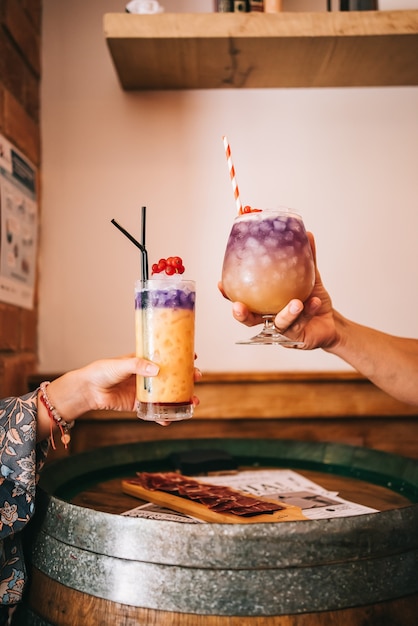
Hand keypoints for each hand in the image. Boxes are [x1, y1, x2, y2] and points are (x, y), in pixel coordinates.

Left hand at [38, 357, 200, 438]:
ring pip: (168, 394)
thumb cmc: (102, 371)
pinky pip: (155, 411)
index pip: (166, 357)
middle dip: (187, 378)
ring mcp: (144, 391)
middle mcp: (147, 376)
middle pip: (172, 377)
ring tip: (193, 401)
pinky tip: (171, 420)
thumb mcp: (121, 364)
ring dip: (182, 398)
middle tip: (197, 377)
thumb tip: (155, 369)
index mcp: (144, 361)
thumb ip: (138, 365)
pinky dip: (164, 416)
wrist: (88, 389)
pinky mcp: (138, 405)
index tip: (195, 356)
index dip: (181, 357)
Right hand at [219, 233, 338, 349]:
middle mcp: (270, 318)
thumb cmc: (312, 300)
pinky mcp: (297, 338)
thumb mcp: (310, 277)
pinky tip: (313, 301)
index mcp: (266, 302)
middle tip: (239, 307)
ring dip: (286, 314)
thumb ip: (306, 258)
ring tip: (296, 303)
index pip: (244, 298)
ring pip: (278, 324)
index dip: (229, 294)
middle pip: (250, 320)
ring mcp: (283, 330)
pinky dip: (308, 311)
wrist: (331, 322)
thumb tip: (307, 233)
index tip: (220, 284)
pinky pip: (300, 324)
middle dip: (242, 315)